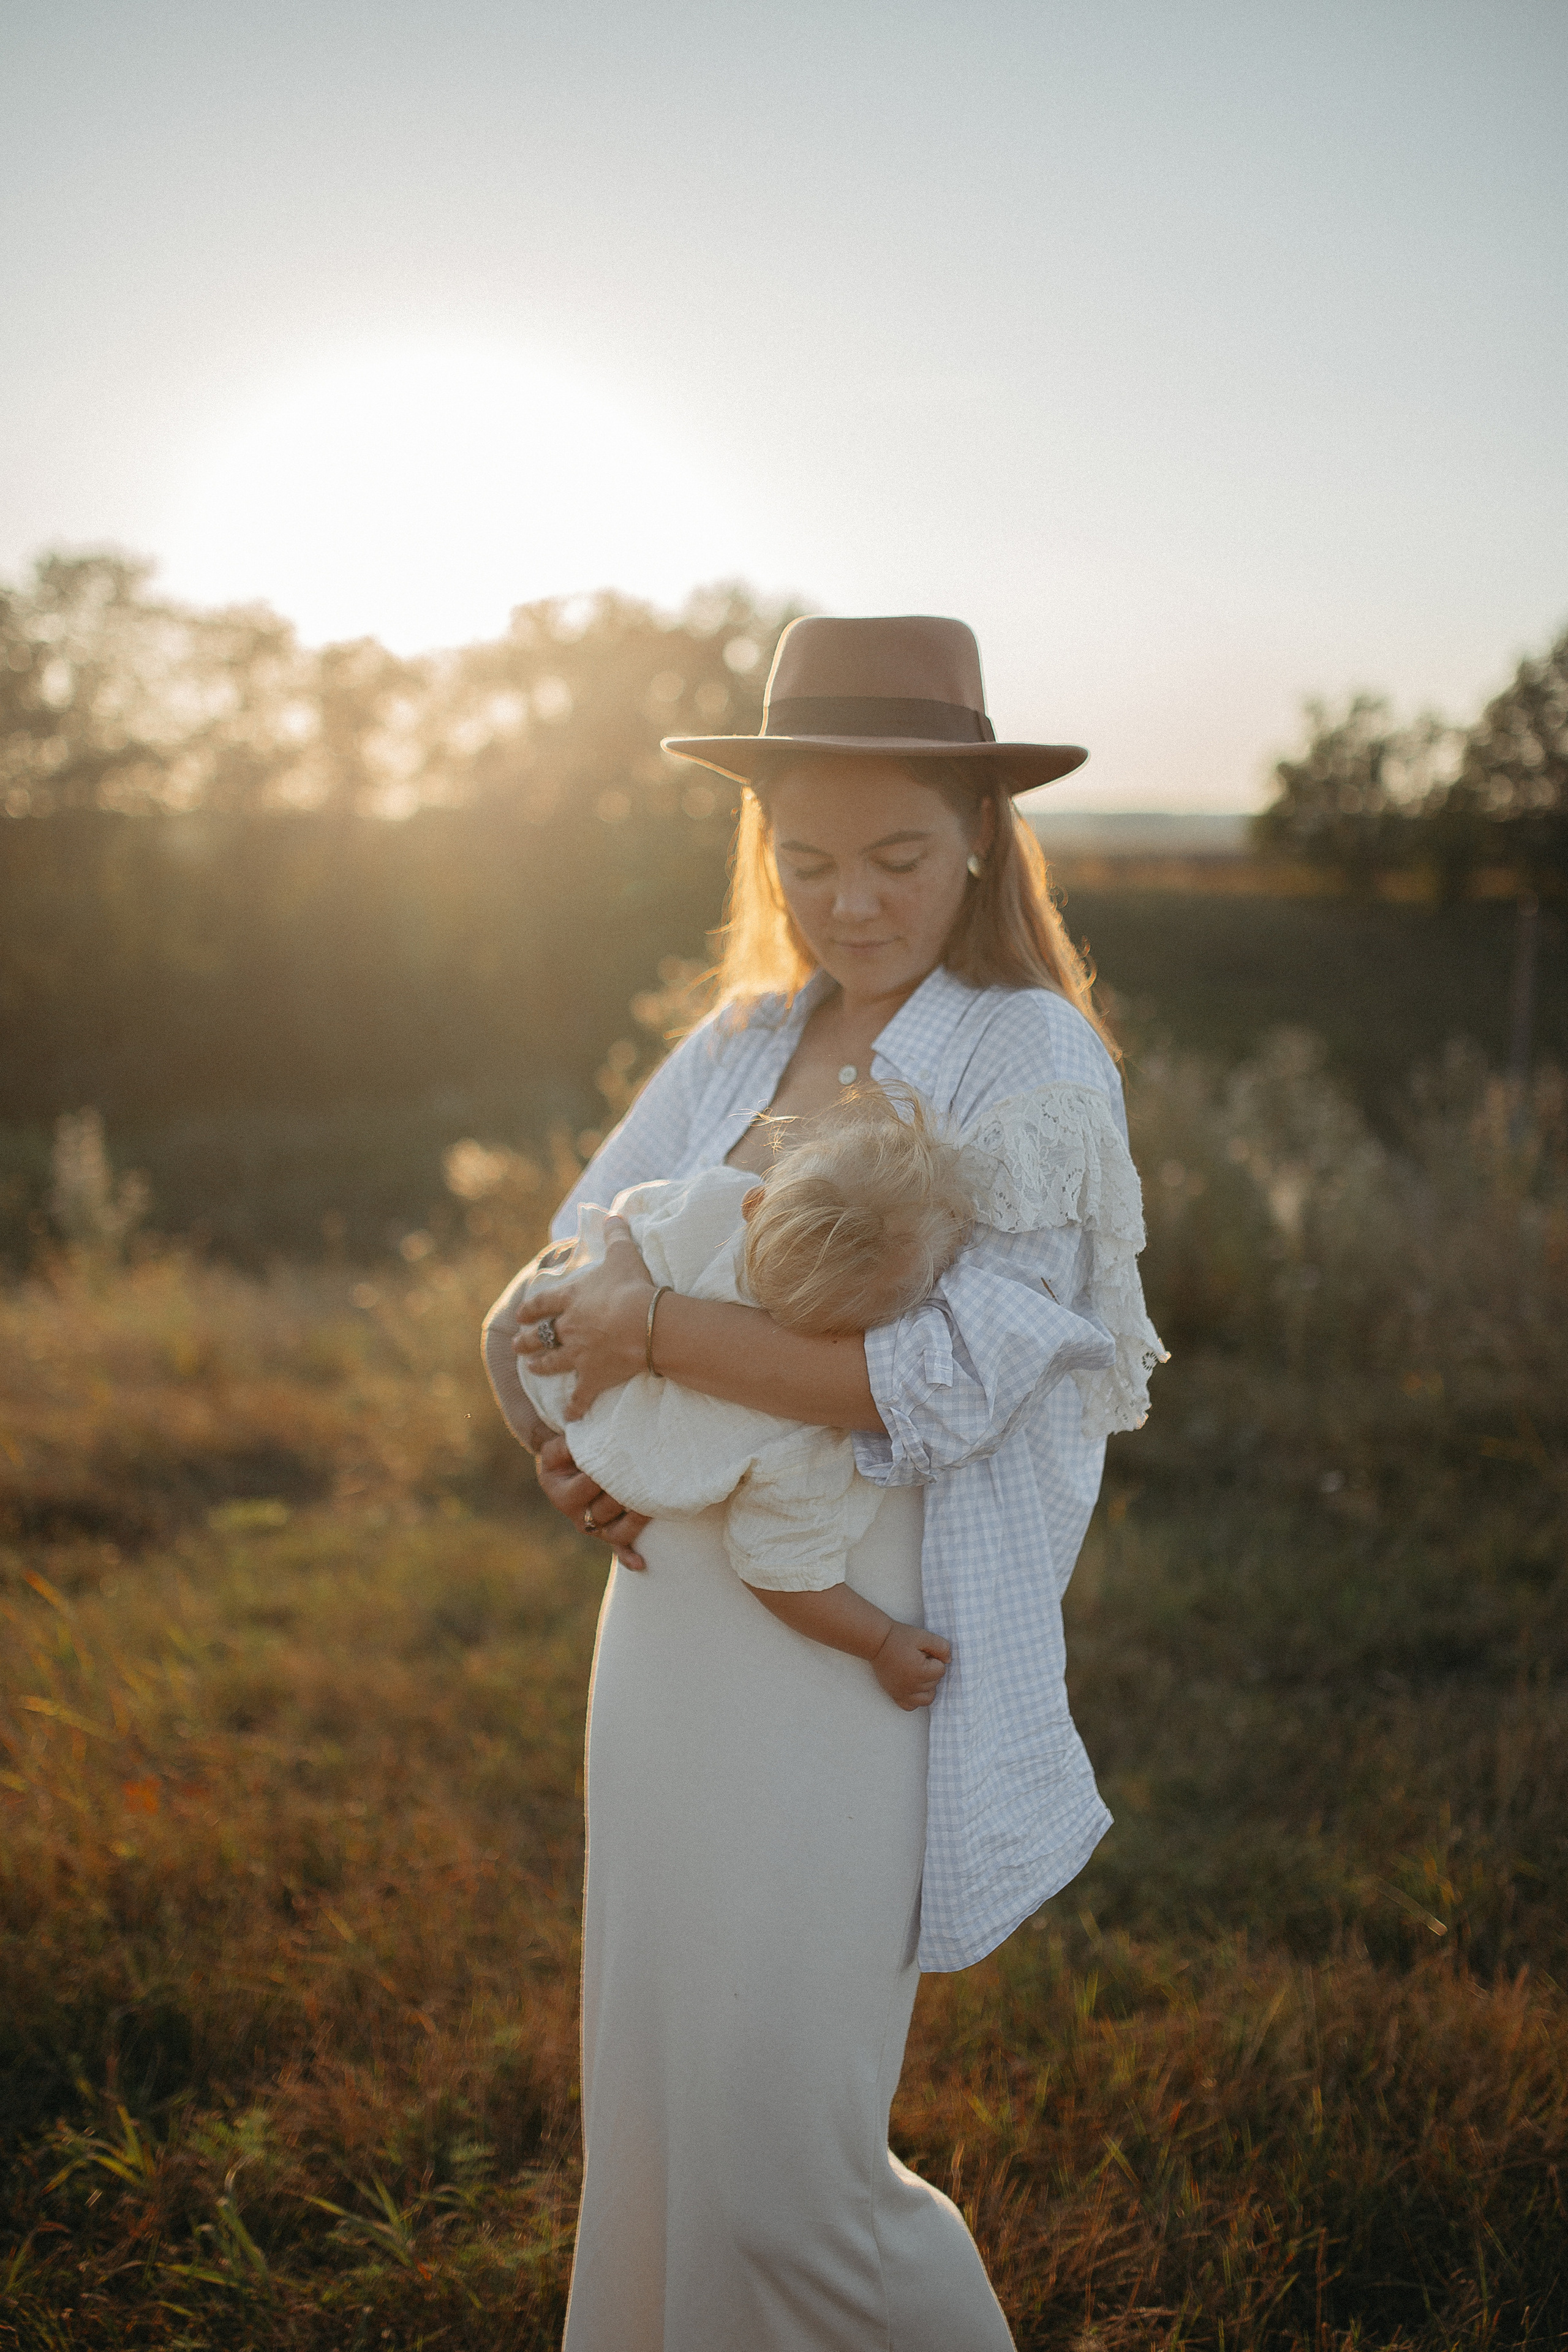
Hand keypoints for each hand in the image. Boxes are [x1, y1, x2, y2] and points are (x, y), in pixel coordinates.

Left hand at [514, 1215, 652, 1416]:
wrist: (642, 1322)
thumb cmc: (632, 1286)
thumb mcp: (623, 1254)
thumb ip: (616, 1234)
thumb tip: (614, 1214)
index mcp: (572, 1299)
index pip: (545, 1303)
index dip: (532, 1308)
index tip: (522, 1314)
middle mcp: (569, 1328)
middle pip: (542, 1335)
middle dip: (529, 1340)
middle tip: (518, 1345)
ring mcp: (579, 1355)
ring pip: (554, 1363)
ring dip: (542, 1366)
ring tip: (533, 1369)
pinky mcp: (593, 1377)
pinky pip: (580, 1396)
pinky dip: (574, 1407)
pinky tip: (569, 1415)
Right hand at [535, 1433, 650, 1571]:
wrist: (566, 1469)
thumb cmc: (565, 1455)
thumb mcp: (558, 1448)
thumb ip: (568, 1446)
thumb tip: (586, 1443)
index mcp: (562, 1494)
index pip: (588, 1485)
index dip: (606, 1472)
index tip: (624, 1458)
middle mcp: (578, 1515)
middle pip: (605, 1510)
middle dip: (625, 1494)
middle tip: (646, 1479)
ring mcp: (594, 1527)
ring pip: (616, 1531)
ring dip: (635, 1521)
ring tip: (654, 1506)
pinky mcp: (607, 1533)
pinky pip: (618, 1547)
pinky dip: (628, 1556)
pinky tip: (640, 1563)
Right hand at [870, 1620, 950, 1710]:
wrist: (876, 1642)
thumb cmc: (899, 1638)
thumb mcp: (923, 1636)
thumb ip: (941, 1647)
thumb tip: (948, 1660)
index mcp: (921, 1671)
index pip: (941, 1670)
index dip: (935, 1659)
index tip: (923, 1652)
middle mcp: (912, 1686)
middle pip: (935, 1684)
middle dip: (931, 1671)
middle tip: (918, 1658)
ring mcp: (903, 1693)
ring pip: (927, 1698)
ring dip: (927, 1686)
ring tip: (919, 1673)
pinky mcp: (895, 1695)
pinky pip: (911, 1706)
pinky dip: (915, 1699)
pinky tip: (913, 1686)